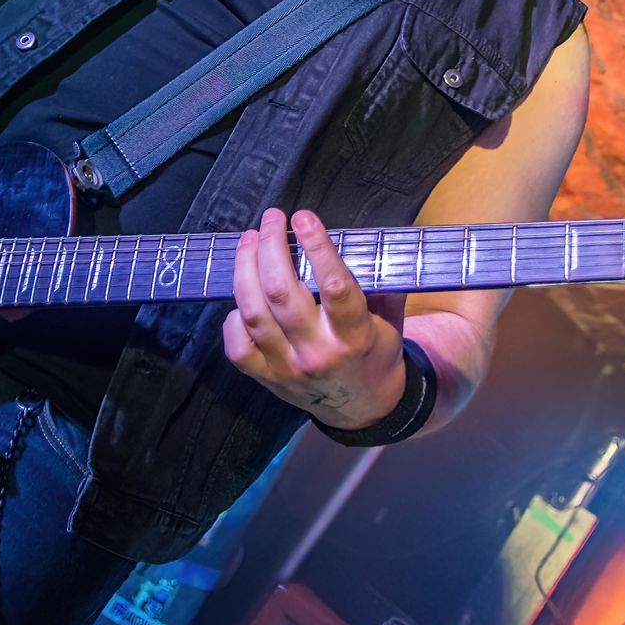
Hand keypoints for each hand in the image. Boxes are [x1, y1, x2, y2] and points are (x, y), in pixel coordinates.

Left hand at [223, 208, 407, 428]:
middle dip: (270, 247)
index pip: (333, 286)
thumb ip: (378, 282)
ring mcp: (286, 367)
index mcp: (354, 336)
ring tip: (249, 241)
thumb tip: (361, 238)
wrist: (365, 407)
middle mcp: (317, 353)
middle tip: (271, 219)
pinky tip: (243, 293)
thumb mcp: (390, 318)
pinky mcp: (266, 378)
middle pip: (281, 293)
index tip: (304, 218)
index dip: (316, 247)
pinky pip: (237, 344)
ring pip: (252, 312)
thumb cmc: (376, 352)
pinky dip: (234, 314)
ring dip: (245, 269)